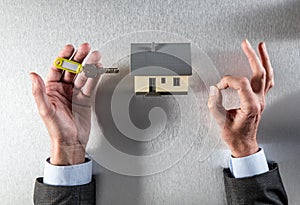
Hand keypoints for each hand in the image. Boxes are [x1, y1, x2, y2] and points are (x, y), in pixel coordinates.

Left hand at [30, 43, 101, 164]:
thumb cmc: (57, 129)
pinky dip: (95, 77)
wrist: (71, 142)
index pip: (57, 69)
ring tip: (96, 57)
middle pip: (72, 70)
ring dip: (89, 66)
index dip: (63, 58)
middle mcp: (63, 90)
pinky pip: (91, 85)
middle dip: (79, 58)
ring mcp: (75, 94)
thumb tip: (32, 76)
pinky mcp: (85, 99)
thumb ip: (39, 92)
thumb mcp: (45, 111)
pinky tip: (98, 69)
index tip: (69, 49)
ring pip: (83, 76)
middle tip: (86, 48)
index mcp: (51, 90)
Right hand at [208, 39, 273, 157]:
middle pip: (260, 72)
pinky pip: (267, 82)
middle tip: (246, 44)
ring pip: (267, 75)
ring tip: (260, 47)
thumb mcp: (221, 121)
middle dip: (252, 56)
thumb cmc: (234, 136)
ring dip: (264, 59)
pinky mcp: (260, 100)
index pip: (241, 83)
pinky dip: (266, 70)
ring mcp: (262, 99)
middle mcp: (259, 101)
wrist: (244, 144)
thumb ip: (214, 104)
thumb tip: (214, 90)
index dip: (227, 81)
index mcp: (250, 106)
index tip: (219, 86)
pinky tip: (263, 64)